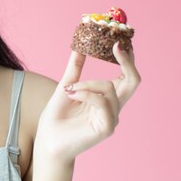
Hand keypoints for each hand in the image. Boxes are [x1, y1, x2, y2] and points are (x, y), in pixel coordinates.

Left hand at [34, 42, 140, 164]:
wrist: (47, 140)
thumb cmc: (57, 117)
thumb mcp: (66, 86)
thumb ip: (75, 68)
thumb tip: (79, 46)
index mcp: (106, 98)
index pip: (126, 76)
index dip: (127, 59)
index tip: (118, 41)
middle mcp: (113, 107)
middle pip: (134, 81)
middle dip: (127, 61)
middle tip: (115, 46)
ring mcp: (111, 118)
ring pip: (110, 88)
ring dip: (87, 83)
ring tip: (70, 90)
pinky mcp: (106, 128)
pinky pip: (102, 102)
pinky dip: (86, 94)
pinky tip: (72, 95)